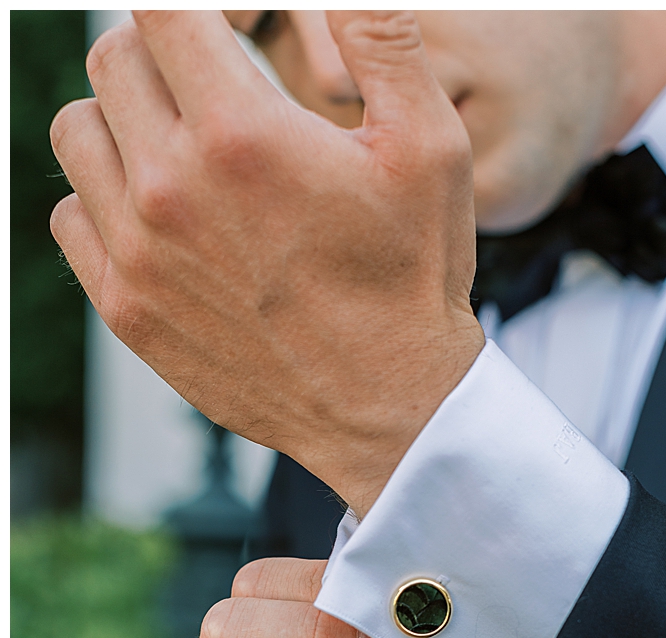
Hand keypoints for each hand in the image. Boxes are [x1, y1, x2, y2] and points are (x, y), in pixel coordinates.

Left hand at [49, 11, 485, 517]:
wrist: (393, 406)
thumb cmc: (417, 275)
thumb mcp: (432, 148)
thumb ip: (384, 41)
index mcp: (243, 134)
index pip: (161, 12)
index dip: (192, 7)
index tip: (221, 25)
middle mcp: (171, 185)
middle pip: (112, 60)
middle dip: (161, 54)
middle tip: (215, 84)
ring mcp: (137, 250)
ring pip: (77, 131)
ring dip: (123, 119)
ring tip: (186, 146)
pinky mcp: (125, 306)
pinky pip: (71, 213)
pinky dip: (105, 198)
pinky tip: (170, 215)